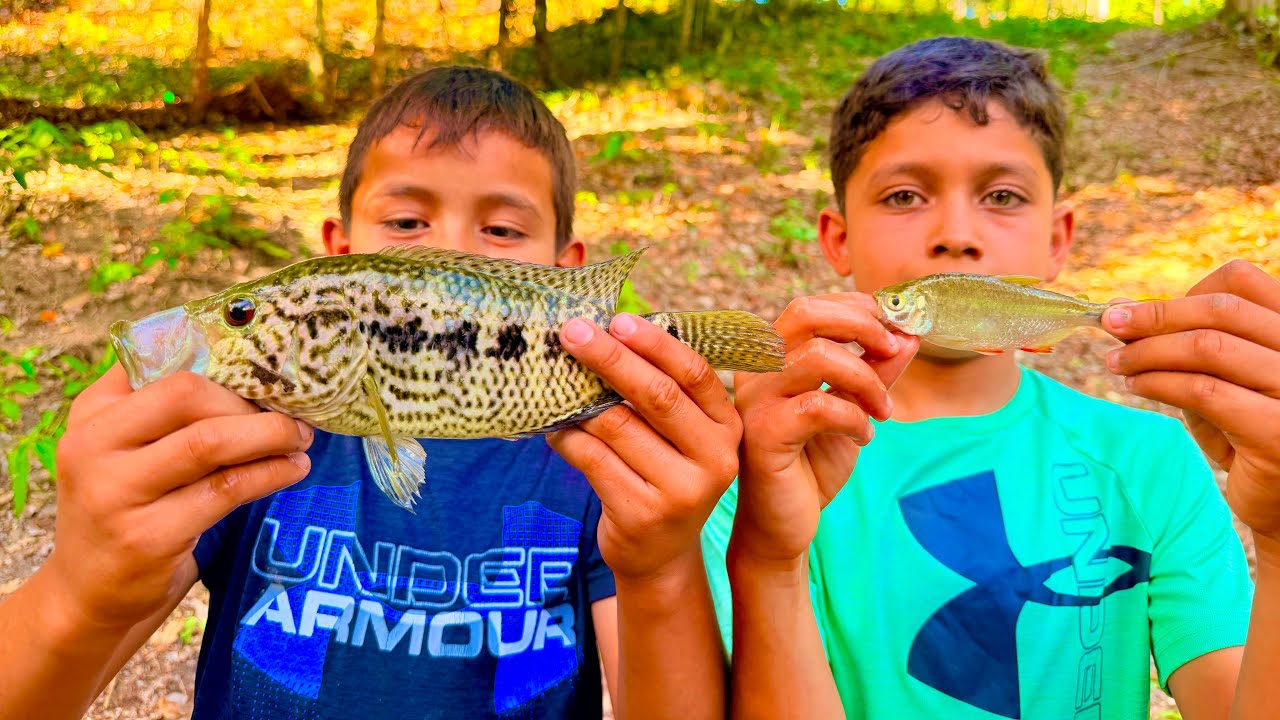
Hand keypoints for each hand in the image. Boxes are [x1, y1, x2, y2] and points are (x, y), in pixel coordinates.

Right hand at [45, 365, 313, 628]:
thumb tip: (251, 376)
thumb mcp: (124, 451)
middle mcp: (93, 446)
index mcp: (92, 414)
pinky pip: (224, 491)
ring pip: (209, 442)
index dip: (224, 364)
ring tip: (300, 440)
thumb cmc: (125, 510)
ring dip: (270, 435)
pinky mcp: (147, 537)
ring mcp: (116, 493)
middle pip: (186, 394)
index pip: (162, 363)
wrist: (88, 595)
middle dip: (249, 402)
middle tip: (291, 416)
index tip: (267, 376)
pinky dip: (269, 474)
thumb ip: (165, 413)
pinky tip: (292, 470)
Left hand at [547, 313, 740, 581]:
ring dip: (579, 401)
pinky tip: (554, 429)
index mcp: (728, 427)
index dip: (655, 343)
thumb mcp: (680, 437)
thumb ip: (661, 392)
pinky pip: (592, 459)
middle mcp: (715, 459)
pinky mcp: (643, 513)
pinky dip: (567, 438)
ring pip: (617, 426)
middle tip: (571, 331)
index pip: (694, 374)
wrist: (659, 555)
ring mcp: (682, 491)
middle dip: (610, 358)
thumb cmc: (663, 476)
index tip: (617, 319)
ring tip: (554, 382)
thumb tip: (606, 334)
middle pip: (657, 395)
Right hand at [732, 294, 917, 565]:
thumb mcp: (852, 409)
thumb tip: (910, 334)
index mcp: (773, 358)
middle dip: (862, 324)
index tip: (895, 330)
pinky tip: (864, 436)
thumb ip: (876, 371)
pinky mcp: (762, 434)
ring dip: (867, 379)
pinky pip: (819, 407)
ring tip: (882, 410)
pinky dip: (854, 417)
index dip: (857, 308)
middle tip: (894, 348)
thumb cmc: (811, 464)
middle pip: (806, 314)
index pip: (810, 307)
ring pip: (818, 356)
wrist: (784, 524)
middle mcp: (757, 371)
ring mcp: (755, 400)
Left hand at [1104, 260, 1279, 543]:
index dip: (1183, 292)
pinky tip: (1136, 386)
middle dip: (1154, 315)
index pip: (1242, 282)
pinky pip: (1205, 391)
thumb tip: (1126, 312)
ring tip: (1117, 362)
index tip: (1135, 310)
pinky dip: (1159, 382)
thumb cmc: (1250, 436)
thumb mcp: (1227, 380)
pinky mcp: (1277, 430)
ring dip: (1149, 350)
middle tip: (1110, 325)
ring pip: (1208, 347)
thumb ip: (1192, 346)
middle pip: (1221, 309)